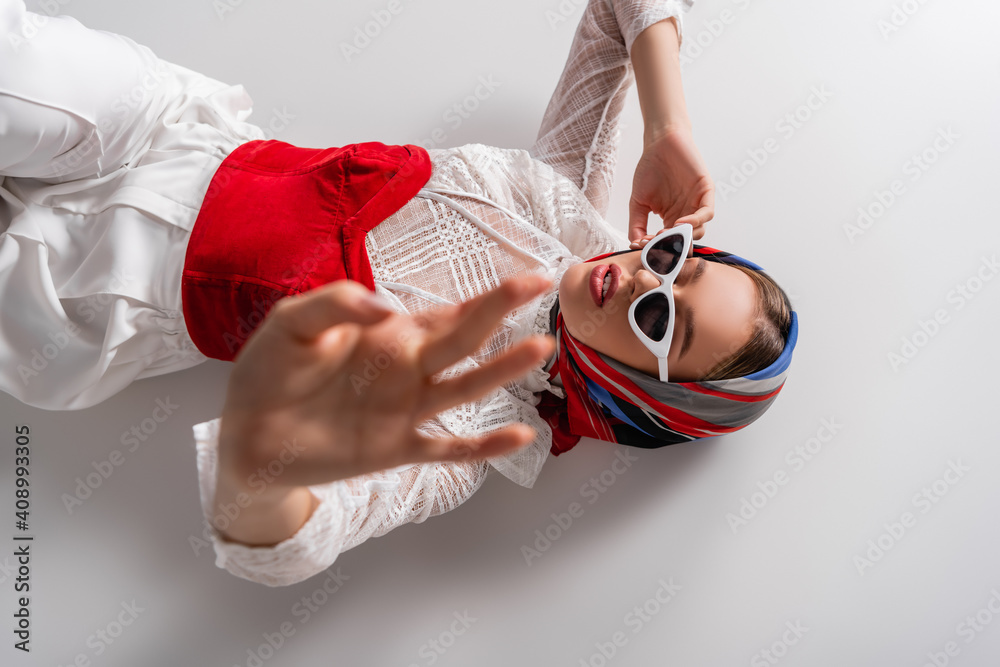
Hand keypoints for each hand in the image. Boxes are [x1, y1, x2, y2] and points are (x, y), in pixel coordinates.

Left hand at [216, 275, 555, 494]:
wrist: (248, 434)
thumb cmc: (271, 371)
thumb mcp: (292, 323)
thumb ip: (334, 303)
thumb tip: (384, 307)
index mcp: (390, 334)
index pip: (448, 311)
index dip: (487, 295)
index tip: (528, 277)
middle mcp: (408, 369)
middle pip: (465, 338)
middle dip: (500, 310)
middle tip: (540, 286)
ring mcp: (406, 410)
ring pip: (465, 387)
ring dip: (501, 369)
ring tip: (538, 349)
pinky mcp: (395, 449)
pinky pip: (447, 449)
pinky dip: (482, 446)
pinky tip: (519, 438)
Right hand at [628, 126, 714, 244]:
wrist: (660, 144)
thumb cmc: (650, 170)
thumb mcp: (638, 202)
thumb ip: (636, 224)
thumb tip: (634, 245)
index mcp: (671, 220)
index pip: (669, 243)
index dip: (657, 248)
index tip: (642, 247)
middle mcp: (686, 215)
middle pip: (685, 241)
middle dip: (670, 246)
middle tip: (655, 245)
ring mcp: (697, 204)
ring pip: (698, 231)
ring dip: (683, 237)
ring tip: (665, 235)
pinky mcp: (706, 192)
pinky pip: (707, 213)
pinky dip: (696, 221)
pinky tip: (680, 223)